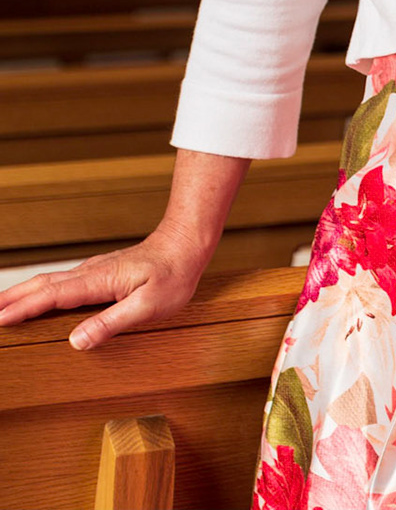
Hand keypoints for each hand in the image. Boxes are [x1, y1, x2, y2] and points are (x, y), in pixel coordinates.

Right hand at [0, 223, 213, 348]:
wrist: (186, 245)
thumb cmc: (174, 275)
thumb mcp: (150, 305)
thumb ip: (113, 322)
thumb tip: (76, 340)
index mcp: (98, 281)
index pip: (51, 296)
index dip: (23, 309)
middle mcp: (90, 273)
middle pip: (41, 285)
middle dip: (11, 300)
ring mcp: (94, 270)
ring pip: (49, 281)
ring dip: (22, 294)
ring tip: (1, 308)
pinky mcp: (100, 272)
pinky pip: (62, 281)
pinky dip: (41, 290)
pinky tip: (39, 298)